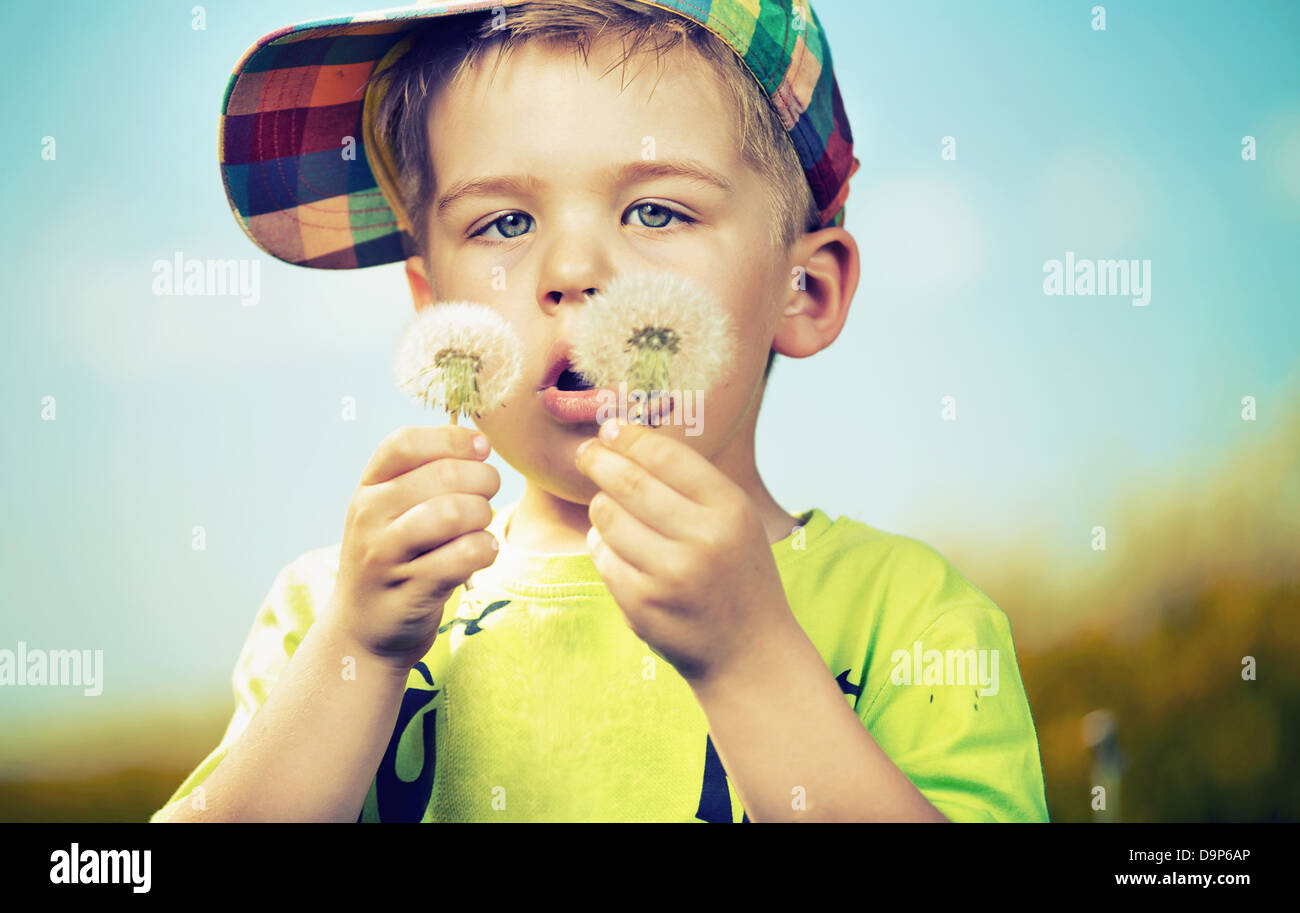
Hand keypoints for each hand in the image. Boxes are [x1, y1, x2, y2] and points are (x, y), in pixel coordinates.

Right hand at [327, 425, 500, 672]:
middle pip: (444, 474)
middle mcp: (370, 516)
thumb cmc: (395, 559)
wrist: (363, 631)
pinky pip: (466, 555)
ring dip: (483, 516)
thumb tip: (479, 443)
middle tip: (487, 497)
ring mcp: (386, 555)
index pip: (405, 443)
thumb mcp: (393, 512)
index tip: (481, 449)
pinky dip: (486, 549)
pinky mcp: (410, 590)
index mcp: (368, 488)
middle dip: (483, 480)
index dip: (452, 439)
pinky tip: (482, 552)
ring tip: (479, 527)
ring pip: (455, 513)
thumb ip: (425, 476)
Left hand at [573, 418, 793, 683]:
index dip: (631, 437)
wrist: (748, 651)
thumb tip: (624, 435)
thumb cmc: (737, 573)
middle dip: (599, 460)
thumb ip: (691, 482)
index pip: (667, 456)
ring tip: (610, 506)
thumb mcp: (736, 520)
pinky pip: (602, 555)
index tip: (610, 429)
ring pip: (608, 516)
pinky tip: (614, 546)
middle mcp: (703, 540)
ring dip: (602, 505)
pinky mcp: (642, 605)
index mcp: (730, 509)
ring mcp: (670, 576)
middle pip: (629, 481)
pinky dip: (601, 544)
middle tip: (585, 452)